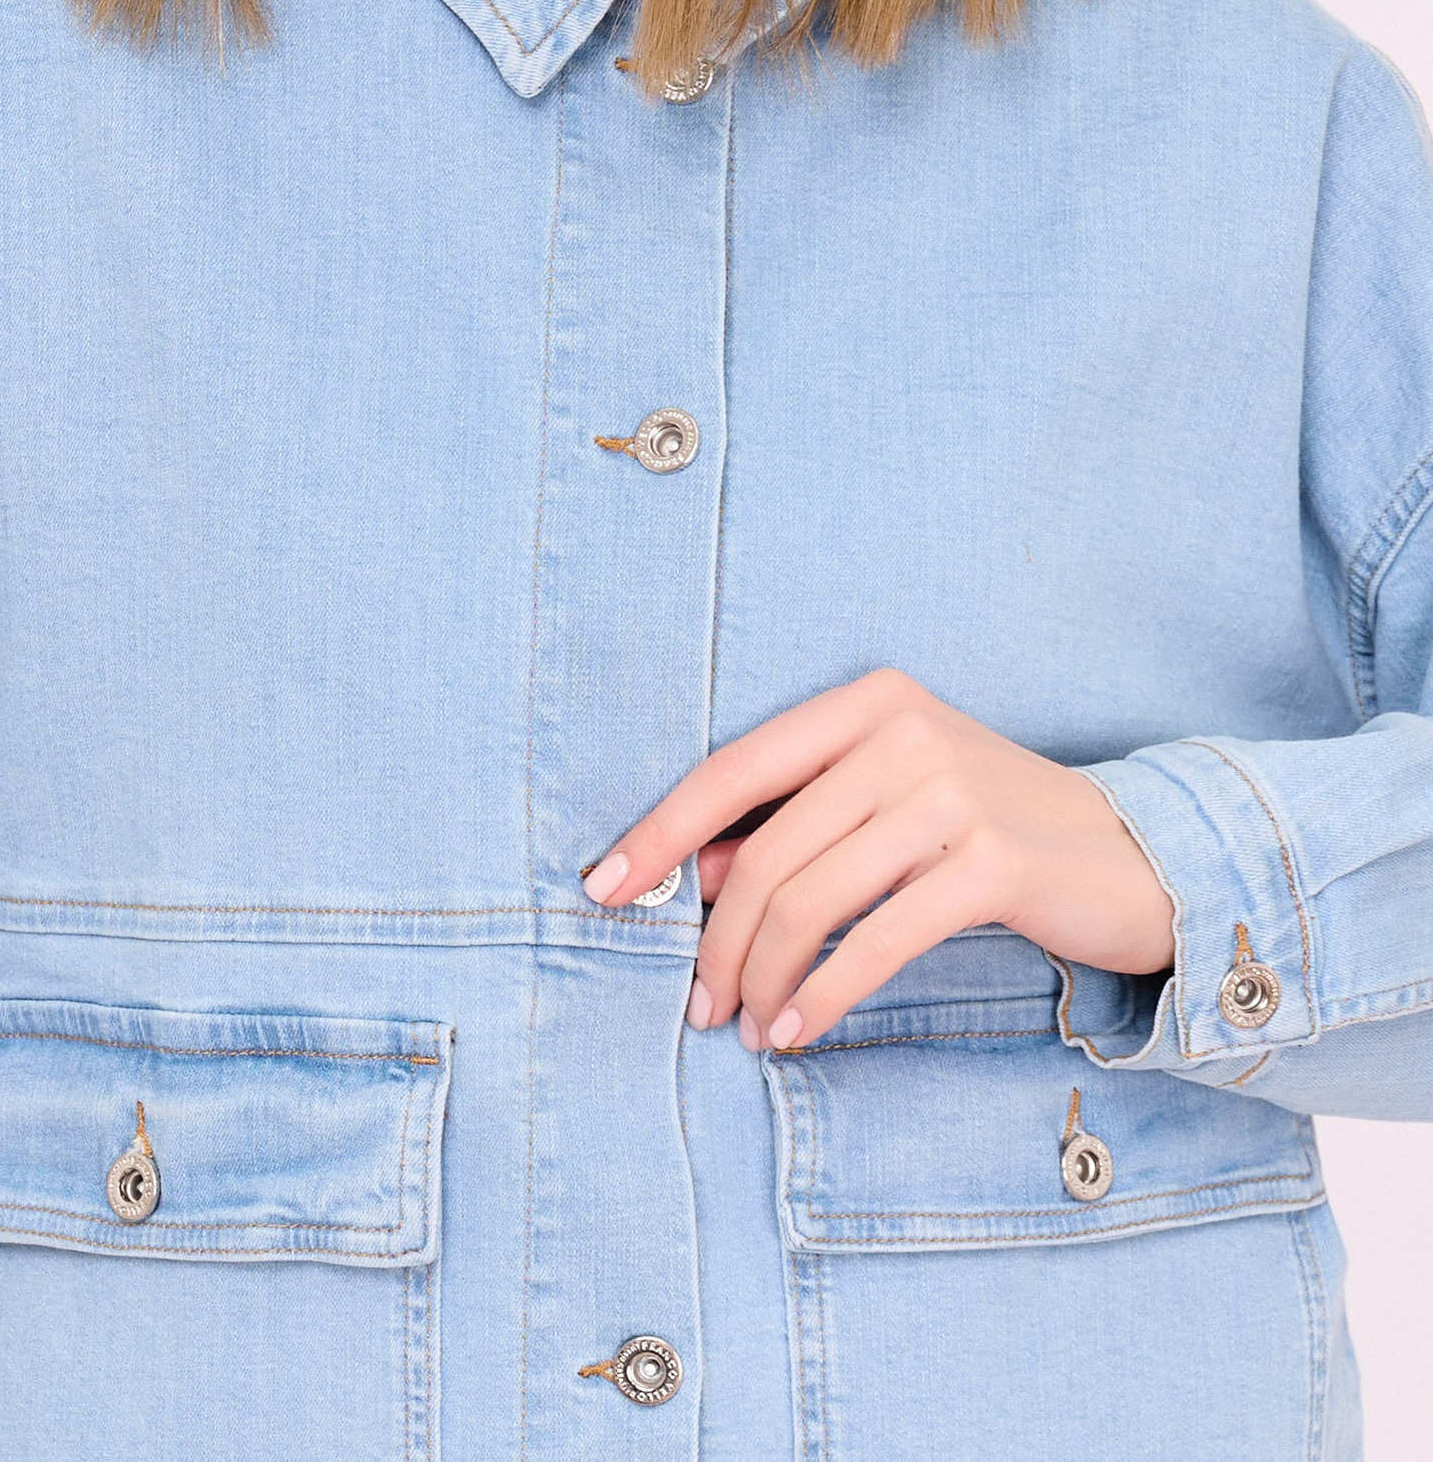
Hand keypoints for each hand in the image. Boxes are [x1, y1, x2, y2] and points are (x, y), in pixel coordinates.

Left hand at [580, 669, 1174, 1050]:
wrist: (1134, 855)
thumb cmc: (990, 831)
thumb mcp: (889, 805)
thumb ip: (798, 826)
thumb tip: (686, 876)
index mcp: (867, 703)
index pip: (731, 769)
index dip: (658, 833)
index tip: (601, 889)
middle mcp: (902, 733)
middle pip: (765, 851)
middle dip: (716, 938)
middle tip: (696, 1001)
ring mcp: (949, 793)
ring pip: (810, 899)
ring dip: (764, 977)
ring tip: (746, 1025)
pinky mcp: (989, 863)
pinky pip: (875, 941)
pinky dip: (825, 995)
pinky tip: (800, 1031)